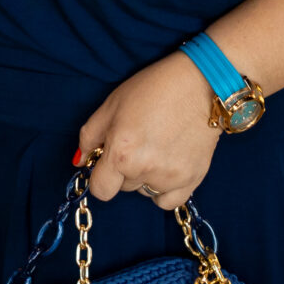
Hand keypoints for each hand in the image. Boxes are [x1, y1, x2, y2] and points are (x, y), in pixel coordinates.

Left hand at [76, 54, 218, 210]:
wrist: (202, 83)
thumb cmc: (155, 88)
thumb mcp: (112, 104)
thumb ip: (90, 136)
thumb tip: (81, 161)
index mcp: (121, 152)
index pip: (100, 189)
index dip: (101, 175)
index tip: (108, 162)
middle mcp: (145, 169)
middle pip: (122, 188)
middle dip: (124, 170)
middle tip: (139, 142)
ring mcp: (171, 177)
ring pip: (145, 192)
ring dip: (145, 176)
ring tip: (158, 147)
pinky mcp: (193, 179)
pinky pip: (168, 201)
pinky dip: (165, 189)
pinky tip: (169, 166)